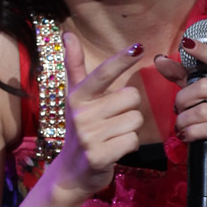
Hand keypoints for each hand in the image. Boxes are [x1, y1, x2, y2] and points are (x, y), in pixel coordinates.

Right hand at [51, 33, 143, 198]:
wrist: (71, 172)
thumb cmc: (81, 128)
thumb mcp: (75, 97)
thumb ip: (74, 65)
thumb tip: (68, 34)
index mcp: (77, 95)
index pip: (103, 73)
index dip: (121, 59)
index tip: (139, 47)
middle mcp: (81, 113)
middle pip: (131, 98)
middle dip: (128, 110)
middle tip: (111, 121)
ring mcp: (88, 136)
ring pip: (135, 119)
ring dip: (130, 129)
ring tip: (112, 136)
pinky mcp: (99, 156)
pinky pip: (133, 140)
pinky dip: (130, 145)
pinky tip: (115, 149)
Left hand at [154, 39, 206, 165]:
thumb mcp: (205, 95)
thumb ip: (185, 76)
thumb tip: (159, 59)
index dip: (204, 51)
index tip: (186, 43)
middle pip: (204, 87)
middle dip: (183, 99)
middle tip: (177, 110)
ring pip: (204, 111)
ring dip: (184, 119)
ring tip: (180, 125)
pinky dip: (192, 132)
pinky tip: (186, 135)